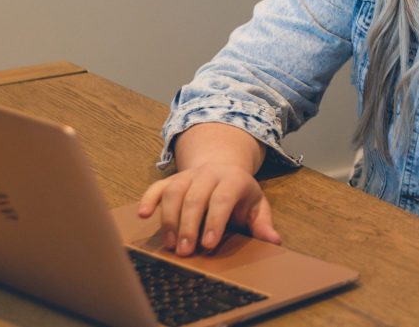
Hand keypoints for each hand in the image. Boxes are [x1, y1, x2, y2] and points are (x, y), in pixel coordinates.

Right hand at [138, 161, 280, 255]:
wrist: (223, 168)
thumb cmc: (241, 194)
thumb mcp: (257, 206)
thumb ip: (263, 224)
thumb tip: (274, 241)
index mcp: (234, 179)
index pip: (223, 198)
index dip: (215, 221)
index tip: (208, 245)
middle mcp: (209, 173)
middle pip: (195, 197)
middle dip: (189, 225)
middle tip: (186, 252)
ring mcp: (189, 175)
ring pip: (174, 192)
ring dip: (169, 219)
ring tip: (170, 245)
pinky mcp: (172, 179)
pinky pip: (158, 186)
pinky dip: (149, 199)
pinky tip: (143, 215)